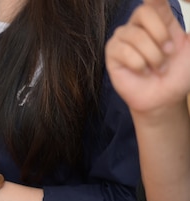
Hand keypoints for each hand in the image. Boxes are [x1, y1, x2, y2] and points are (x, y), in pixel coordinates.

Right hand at [106, 0, 189, 114]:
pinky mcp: (112, 53)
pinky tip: (142, 71)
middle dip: (161, 35)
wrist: (166, 97)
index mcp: (160, 18)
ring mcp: (123, 38)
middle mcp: (138, 25)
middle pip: (144, 11)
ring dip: (153, 56)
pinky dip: (139, 64)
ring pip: (136, 36)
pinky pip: (125, 51)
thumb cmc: (179, 73)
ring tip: (157, 68)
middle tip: (168, 53)